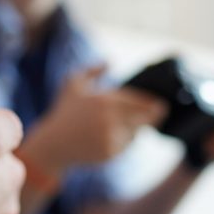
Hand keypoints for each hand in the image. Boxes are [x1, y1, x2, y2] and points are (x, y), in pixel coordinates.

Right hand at [22, 66, 165, 172]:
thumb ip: (92, 70)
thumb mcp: (72, 84)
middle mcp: (109, 118)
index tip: (160, 104)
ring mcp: (110, 136)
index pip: (138, 101)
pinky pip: (126, 146)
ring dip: (135, 129)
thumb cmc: (64, 112)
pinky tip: (111, 138)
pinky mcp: (110, 152)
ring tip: (119, 126)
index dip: (151, 102)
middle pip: (145, 117)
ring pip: (136, 132)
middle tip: (160, 113)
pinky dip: (124, 142)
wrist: (53, 143)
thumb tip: (110, 61)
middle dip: (155, 115)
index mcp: (104, 99)